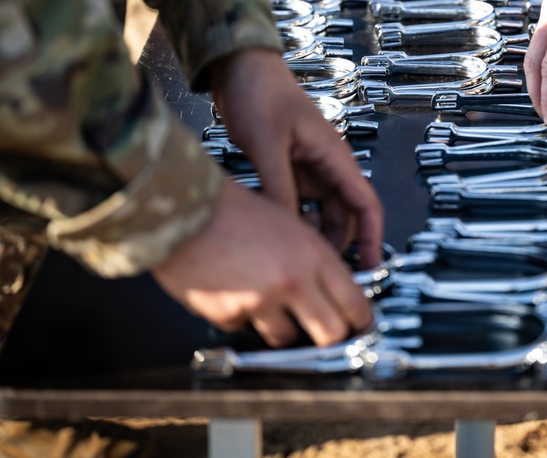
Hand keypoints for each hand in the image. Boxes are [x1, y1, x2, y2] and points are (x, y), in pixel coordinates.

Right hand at [151, 179, 371, 346]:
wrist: (184, 209)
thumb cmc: (232, 208)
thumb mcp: (289, 223)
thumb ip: (313, 258)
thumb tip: (334, 287)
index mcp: (312, 254)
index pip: (355, 302)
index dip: (363, 321)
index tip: (361, 326)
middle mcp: (291, 281)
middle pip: (331, 333)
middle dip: (331, 338)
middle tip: (326, 334)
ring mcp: (260, 301)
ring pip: (287, 338)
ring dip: (282, 326)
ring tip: (269, 300)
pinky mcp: (229, 315)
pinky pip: (246, 329)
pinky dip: (244, 317)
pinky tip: (236, 291)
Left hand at [209, 49, 382, 268]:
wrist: (237, 68)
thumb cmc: (259, 93)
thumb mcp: (267, 144)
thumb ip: (278, 187)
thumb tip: (286, 230)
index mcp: (333, 155)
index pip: (366, 204)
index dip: (372, 237)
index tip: (371, 265)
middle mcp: (326, 165)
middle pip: (344, 216)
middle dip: (338, 246)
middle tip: (324, 274)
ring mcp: (307, 169)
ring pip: (320, 214)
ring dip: (313, 236)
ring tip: (297, 260)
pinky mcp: (288, 170)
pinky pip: (297, 205)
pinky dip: (292, 223)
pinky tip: (277, 236)